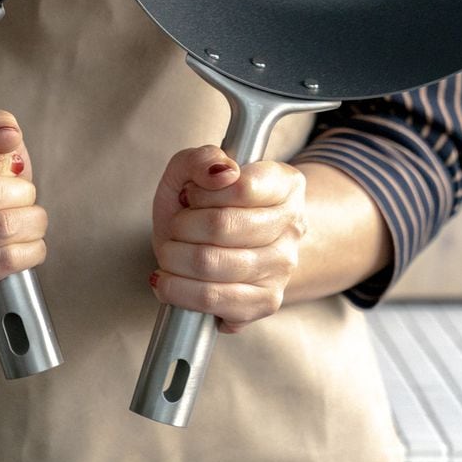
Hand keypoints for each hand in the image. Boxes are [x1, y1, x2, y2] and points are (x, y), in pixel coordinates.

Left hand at [149, 146, 307, 332]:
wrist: (219, 249)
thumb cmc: (204, 208)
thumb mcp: (192, 171)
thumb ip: (200, 159)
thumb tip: (222, 172)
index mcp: (286, 184)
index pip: (242, 187)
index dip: (203, 193)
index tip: (191, 195)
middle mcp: (293, 227)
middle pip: (222, 226)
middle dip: (182, 226)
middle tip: (176, 226)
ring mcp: (283, 268)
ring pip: (212, 264)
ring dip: (174, 256)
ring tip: (170, 251)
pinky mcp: (266, 303)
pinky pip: (211, 299)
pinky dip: (177, 290)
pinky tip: (168, 281)